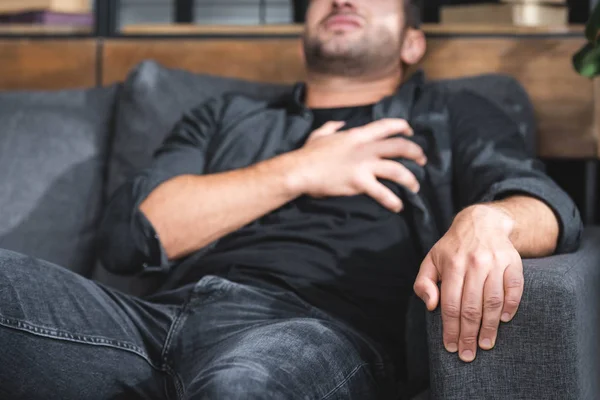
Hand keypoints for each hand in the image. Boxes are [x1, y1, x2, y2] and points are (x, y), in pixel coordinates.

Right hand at [289, 119, 426, 211]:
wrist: (299, 171)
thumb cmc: (308, 154)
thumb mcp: (319, 134)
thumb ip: (332, 127)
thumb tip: (340, 123)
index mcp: (357, 135)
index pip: (387, 126)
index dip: (403, 128)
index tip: (411, 133)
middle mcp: (365, 148)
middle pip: (400, 147)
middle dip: (416, 153)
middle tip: (422, 161)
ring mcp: (363, 166)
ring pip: (397, 170)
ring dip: (410, 179)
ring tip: (415, 187)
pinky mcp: (359, 183)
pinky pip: (383, 193)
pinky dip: (393, 201)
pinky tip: (398, 206)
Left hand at [413, 204, 523, 361]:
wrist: (481, 223)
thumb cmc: (452, 248)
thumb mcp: (431, 260)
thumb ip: (423, 283)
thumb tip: (430, 306)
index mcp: (452, 264)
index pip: (450, 304)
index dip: (450, 328)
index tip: (451, 347)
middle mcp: (475, 263)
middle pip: (472, 307)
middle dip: (469, 334)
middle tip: (468, 354)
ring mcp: (496, 262)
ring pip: (493, 301)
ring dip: (490, 327)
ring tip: (485, 344)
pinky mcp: (513, 262)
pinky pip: (514, 289)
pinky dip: (511, 306)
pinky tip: (504, 321)